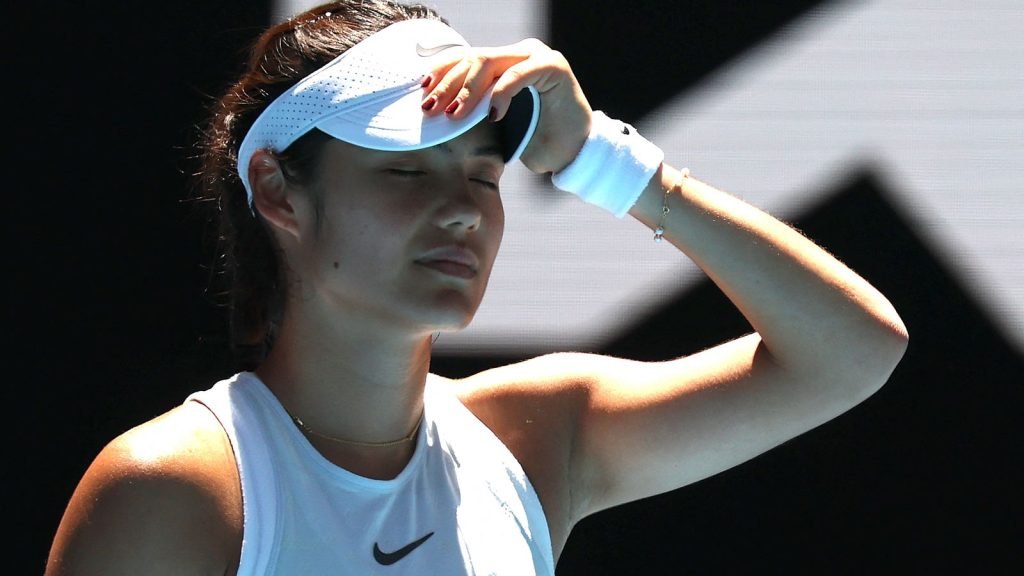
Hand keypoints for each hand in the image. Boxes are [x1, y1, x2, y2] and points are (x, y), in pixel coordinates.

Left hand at [421, 39, 591, 174]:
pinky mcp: (553, 66)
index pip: (466, 58)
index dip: (442, 72)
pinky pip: (517, 74)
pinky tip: (492, 114)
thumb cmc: (535, 141)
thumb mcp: (497, 123)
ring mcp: (536, 56)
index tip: (421, 91)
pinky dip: (501, 93)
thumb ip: (475, 107)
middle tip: (431, 108)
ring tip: (454, 114)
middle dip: (448, 84)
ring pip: (490, 63)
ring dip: (468, 90)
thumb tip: (437, 110)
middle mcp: (519, 53)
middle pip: (473, 59)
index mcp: (505, 62)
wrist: (573, 153)